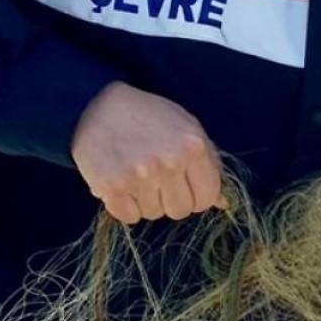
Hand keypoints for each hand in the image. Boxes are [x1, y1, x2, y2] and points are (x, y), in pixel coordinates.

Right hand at [70, 82, 226, 224]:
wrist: (96, 104)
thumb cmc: (148, 116)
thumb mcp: (187, 127)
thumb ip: (209, 163)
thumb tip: (224, 203)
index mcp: (193, 146)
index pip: (207, 198)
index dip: (196, 196)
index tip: (184, 186)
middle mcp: (169, 162)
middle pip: (180, 210)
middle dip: (171, 199)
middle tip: (156, 178)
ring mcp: (140, 175)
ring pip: (154, 214)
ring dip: (146, 200)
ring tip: (136, 173)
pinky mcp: (112, 186)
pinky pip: (129, 216)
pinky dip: (125, 205)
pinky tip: (121, 182)